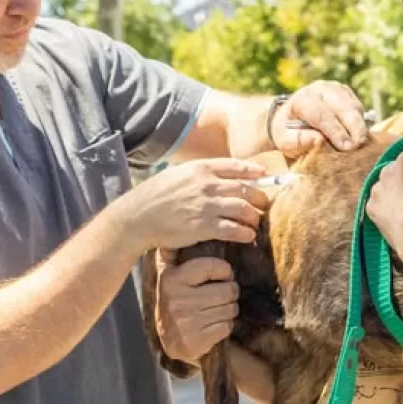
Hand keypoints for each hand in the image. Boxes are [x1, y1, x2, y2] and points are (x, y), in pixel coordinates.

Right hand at [113, 159, 270, 251]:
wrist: (138, 217)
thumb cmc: (155, 196)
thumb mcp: (177, 174)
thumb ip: (198, 174)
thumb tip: (217, 176)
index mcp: (200, 168)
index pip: (236, 166)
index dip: (254, 171)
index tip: (264, 176)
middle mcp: (206, 184)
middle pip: (245, 188)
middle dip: (260, 198)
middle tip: (264, 205)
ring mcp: (206, 205)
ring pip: (244, 209)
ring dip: (254, 217)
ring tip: (255, 224)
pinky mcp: (204, 226)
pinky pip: (234, 229)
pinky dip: (245, 233)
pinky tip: (248, 237)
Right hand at [154, 250, 238, 362]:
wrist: (171, 341)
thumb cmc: (176, 300)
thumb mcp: (169, 275)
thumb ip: (172, 253)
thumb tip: (177, 229)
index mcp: (172, 279)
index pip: (211, 266)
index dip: (224, 270)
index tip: (223, 274)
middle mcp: (177, 300)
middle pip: (227, 290)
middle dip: (230, 292)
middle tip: (222, 295)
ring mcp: (186, 322)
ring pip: (230, 309)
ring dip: (229, 309)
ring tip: (217, 309)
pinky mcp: (196, 341)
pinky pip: (227, 327)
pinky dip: (225, 326)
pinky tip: (214, 324)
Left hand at [270, 81, 366, 157]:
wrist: (290, 117)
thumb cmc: (288, 132)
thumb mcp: (285, 140)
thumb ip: (297, 141)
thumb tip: (317, 140)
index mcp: (301, 100)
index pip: (321, 115)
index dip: (335, 131)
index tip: (346, 146)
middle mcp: (318, 89)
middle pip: (341, 106)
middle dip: (353, 126)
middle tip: (359, 144)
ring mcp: (333, 88)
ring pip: (352, 105)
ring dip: (359, 124)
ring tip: (361, 141)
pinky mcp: (344, 91)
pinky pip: (357, 106)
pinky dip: (360, 120)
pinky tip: (357, 134)